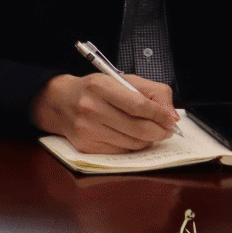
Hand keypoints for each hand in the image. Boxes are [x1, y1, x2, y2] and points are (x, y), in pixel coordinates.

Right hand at [32, 72, 177, 153]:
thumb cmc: (94, 90)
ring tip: (149, 131)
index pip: (139, 105)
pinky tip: (131, 136)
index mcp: (100, 87)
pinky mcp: (87, 146)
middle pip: (139, 128)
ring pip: (133, 143)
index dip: (160, 114)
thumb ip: (152, 92)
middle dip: (160, 131)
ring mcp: (88, 130)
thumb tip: (171, 116)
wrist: (60, 102)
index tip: (170, 119)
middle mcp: (91, 108)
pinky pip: (122, 152)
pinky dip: (133, 146)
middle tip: (166, 129)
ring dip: (148, 140)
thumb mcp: (122, 80)